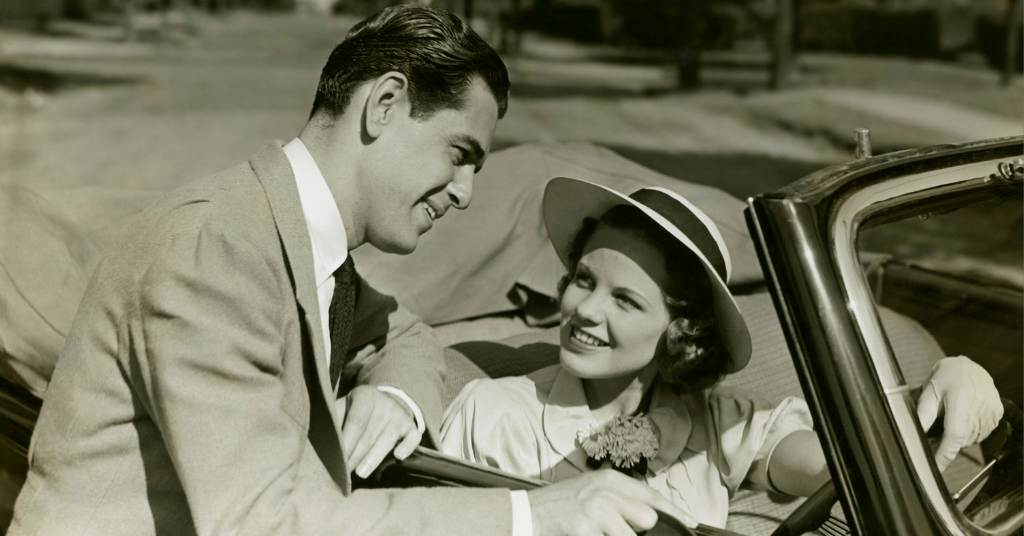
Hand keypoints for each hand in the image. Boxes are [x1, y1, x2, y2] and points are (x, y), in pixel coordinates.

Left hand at [341, 385, 421, 478]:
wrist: (384, 401)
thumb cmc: (357, 410)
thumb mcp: (344, 407)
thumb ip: (334, 420)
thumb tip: (321, 440)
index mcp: (365, 396)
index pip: (356, 422)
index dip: (347, 442)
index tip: (338, 459)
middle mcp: (384, 403)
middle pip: (369, 434)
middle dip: (356, 455)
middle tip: (344, 472)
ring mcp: (399, 415)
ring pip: (388, 439)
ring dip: (373, 458)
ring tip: (361, 473)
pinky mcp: (411, 426)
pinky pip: (413, 437)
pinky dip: (407, 447)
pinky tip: (398, 457)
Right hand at [527, 470, 697, 535]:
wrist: (525, 514)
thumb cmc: (559, 507)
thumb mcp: (590, 492)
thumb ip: (618, 500)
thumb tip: (647, 517)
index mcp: (609, 480)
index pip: (651, 495)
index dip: (674, 511)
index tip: (692, 523)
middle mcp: (607, 490)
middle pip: (647, 517)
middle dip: (636, 530)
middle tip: (611, 528)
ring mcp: (599, 509)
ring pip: (631, 535)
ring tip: (594, 531)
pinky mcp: (590, 527)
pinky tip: (586, 534)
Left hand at [916, 356, 1003, 470]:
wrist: (969, 367)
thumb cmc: (945, 379)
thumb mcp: (929, 394)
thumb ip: (922, 416)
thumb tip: (912, 438)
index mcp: (960, 398)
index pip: (954, 434)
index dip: (944, 455)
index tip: (936, 468)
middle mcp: (979, 405)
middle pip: (961, 440)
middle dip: (947, 442)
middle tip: (939, 429)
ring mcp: (991, 410)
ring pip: (971, 439)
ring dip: (959, 437)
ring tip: (953, 416)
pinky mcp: (997, 413)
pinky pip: (981, 434)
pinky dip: (970, 432)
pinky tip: (965, 416)